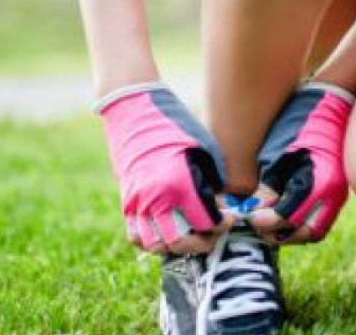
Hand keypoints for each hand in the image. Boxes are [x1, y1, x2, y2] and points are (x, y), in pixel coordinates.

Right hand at [97, 82, 233, 254]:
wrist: (133, 108)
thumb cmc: (175, 123)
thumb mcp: (204, 146)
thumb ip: (214, 179)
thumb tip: (223, 204)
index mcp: (178, 183)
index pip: (204, 222)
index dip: (221, 226)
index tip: (229, 220)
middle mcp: (155, 197)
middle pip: (179, 241)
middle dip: (200, 243)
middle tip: (212, 236)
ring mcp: (137, 201)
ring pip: (154, 244)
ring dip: (175, 247)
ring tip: (190, 236)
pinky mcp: (126, 200)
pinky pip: (135, 234)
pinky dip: (151, 241)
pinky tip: (167, 233)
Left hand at [249, 82, 353, 243]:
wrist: (331, 101)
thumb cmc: (300, 120)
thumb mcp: (277, 152)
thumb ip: (267, 186)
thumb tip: (253, 211)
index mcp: (320, 183)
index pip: (289, 217)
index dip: (265, 221)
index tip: (247, 215)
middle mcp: (334, 194)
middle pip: (306, 233)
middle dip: (279, 233)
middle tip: (256, 223)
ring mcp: (339, 194)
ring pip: (315, 230)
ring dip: (291, 232)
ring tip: (268, 221)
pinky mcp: (337, 191)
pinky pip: (320, 218)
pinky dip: (302, 222)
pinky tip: (283, 212)